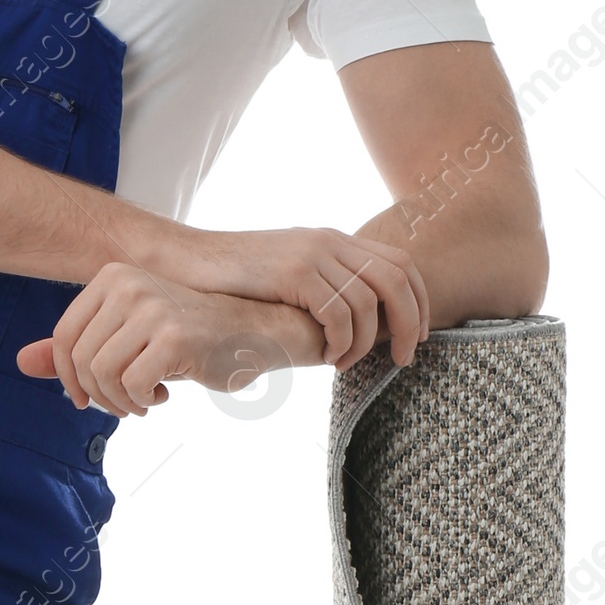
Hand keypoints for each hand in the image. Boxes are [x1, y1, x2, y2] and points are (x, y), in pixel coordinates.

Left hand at [17, 268, 325, 416]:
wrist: (256, 332)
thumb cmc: (189, 337)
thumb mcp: (127, 337)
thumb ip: (77, 347)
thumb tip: (20, 362)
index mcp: (112, 277)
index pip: (64, 337)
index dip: (67, 377)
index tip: (86, 398)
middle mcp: (129, 284)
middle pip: (81, 359)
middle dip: (97, 394)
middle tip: (123, 405)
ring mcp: (151, 307)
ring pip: (102, 374)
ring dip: (119, 402)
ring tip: (142, 401)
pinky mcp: (173, 336)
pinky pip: (131, 385)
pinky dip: (140, 402)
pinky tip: (161, 396)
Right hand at [184, 224, 429, 367]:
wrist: (185, 262)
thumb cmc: (231, 279)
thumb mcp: (286, 274)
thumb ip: (320, 286)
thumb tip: (353, 322)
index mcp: (334, 239)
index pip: (401, 262)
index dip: (419, 300)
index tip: (418, 334)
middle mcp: (329, 240)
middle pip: (397, 278)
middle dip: (408, 323)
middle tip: (402, 358)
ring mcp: (311, 253)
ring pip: (369, 301)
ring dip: (366, 342)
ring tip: (347, 365)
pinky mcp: (292, 272)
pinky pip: (338, 312)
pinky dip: (342, 342)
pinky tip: (329, 358)